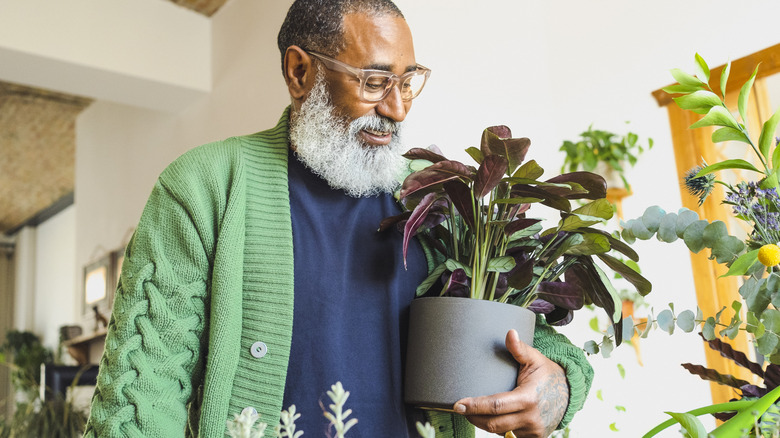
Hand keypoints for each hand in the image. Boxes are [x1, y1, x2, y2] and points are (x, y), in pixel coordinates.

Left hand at [453, 329, 568, 437]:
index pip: (496, 405)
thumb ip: (519, 348)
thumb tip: (509, 333)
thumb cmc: (548, 374)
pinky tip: (492, 418)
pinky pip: (509, 436)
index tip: (458, 405)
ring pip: (500, 431)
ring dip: (484, 423)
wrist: (569, 394)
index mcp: (528, 398)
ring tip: (473, 412)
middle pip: (493, 423)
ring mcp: (532, 431)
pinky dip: (499, 428)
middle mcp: (530, 418)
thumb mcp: (535, 359)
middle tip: (460, 408)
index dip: (475, 406)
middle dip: (473, 417)